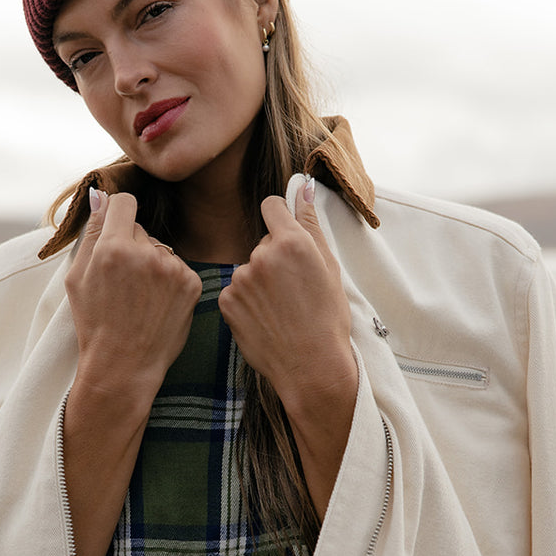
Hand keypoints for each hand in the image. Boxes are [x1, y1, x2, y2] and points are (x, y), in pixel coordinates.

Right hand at [65, 189, 202, 403]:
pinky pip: (178, 268)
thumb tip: (100, 195)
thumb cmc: (94, 324)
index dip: (117, 215)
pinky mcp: (192, 283)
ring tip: (139, 298)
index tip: (114, 230)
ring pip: (161, 249)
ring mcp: (173, 269)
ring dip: (151, 264)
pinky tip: (156, 305)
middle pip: (142, 228)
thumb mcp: (77, 278)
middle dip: (131, 246)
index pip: (124, 202)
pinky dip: (169, 282)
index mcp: (113, 247)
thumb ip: (91, 233)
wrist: (124, 366)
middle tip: (122, 283)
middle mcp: (147, 253)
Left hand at [217, 180, 355, 412]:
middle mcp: (261, 256)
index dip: (279, 218)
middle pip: (263, 244)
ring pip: (249, 270)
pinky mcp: (226, 301)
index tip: (285, 235)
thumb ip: (311, 224)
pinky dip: (247, 303)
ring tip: (281, 311)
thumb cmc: (328, 319)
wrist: (311, 367)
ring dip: (260, 283)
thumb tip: (302, 188)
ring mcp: (240, 279)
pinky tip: (266, 321)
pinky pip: (236, 292)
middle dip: (275, 260)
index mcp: (292, 242)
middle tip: (294, 292)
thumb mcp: (329, 268)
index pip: (271, 206)